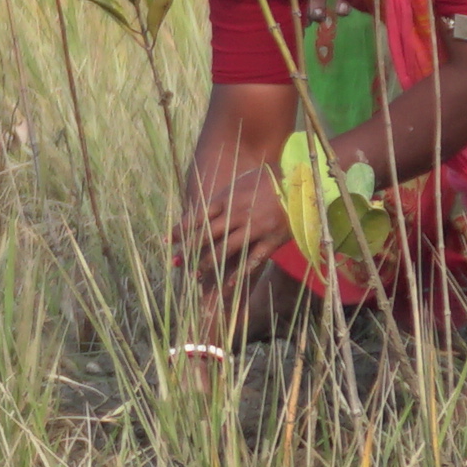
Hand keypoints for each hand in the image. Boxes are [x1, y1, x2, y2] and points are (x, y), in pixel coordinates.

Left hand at [170, 140, 293, 273]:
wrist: (298, 181)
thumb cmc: (265, 181)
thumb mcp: (237, 185)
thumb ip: (220, 200)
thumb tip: (200, 212)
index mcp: (226, 200)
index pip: (197, 218)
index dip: (181, 231)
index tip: (168, 241)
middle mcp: (236, 214)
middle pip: (206, 236)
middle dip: (189, 251)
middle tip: (176, 263)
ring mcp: (254, 227)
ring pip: (225, 250)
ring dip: (208, 264)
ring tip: (196, 275)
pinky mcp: (271, 239)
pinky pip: (251, 260)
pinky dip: (238, 274)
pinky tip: (227, 286)